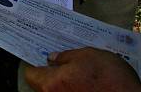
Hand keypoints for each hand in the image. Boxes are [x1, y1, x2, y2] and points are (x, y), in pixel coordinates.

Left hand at [24, 48, 140, 91]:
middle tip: (56, 56)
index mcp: (53, 83)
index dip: (33, 63)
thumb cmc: (109, 77)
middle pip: (43, 84)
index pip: (30, 75)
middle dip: (48, 71)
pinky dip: (72, 86)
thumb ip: (66, 56)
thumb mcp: (87, 55)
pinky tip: (83, 79)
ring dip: (62, 79)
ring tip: (73, 66)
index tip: (37, 53)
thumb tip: (52, 58)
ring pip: (57, 89)